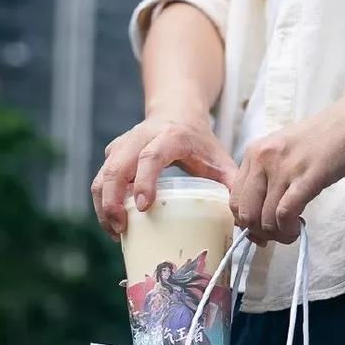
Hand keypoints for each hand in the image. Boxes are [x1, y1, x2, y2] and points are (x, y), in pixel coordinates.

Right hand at [92, 116, 237, 238]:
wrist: (177, 112)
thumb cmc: (200, 142)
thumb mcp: (220, 158)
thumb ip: (233, 185)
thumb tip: (244, 222)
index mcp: (170, 137)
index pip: (151, 157)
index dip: (144, 181)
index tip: (143, 207)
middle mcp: (141, 138)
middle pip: (117, 167)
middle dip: (113, 200)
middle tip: (121, 229)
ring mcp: (123, 146)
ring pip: (103, 174)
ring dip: (103, 205)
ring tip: (115, 232)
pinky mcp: (113, 155)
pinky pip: (100, 179)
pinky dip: (102, 203)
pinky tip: (113, 224)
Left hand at [229, 92, 344, 243]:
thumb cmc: (327, 137)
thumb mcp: (285, 151)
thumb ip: (269, 174)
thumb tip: (261, 211)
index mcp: (254, 152)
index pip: (235, 198)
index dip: (246, 223)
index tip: (261, 230)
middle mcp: (262, 159)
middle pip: (245, 213)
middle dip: (259, 233)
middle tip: (278, 234)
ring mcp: (283, 168)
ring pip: (264, 218)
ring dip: (278, 234)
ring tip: (292, 231)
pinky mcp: (306, 178)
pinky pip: (284, 214)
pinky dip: (288, 229)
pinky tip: (298, 228)